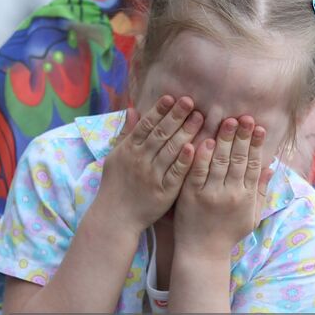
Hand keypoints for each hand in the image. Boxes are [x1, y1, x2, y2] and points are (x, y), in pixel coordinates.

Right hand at [99, 95, 201, 232]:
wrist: (115, 216)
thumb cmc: (115, 185)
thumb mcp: (115, 156)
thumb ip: (126, 133)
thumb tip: (132, 109)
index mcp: (128, 149)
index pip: (146, 125)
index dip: (159, 110)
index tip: (172, 97)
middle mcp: (140, 160)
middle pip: (160, 134)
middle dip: (176, 116)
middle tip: (190, 101)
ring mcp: (152, 175)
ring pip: (171, 150)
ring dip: (185, 132)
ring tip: (199, 118)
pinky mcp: (163, 191)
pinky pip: (176, 173)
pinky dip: (184, 160)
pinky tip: (194, 147)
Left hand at [173, 117, 270, 255]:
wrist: (202, 252)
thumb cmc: (228, 233)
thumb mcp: (251, 216)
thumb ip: (261, 191)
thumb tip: (270, 167)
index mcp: (246, 197)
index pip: (253, 165)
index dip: (257, 145)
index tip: (259, 127)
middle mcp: (231, 194)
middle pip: (238, 160)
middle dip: (243, 137)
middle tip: (245, 117)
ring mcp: (210, 194)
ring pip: (220, 162)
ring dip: (225, 140)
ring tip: (228, 121)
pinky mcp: (191, 195)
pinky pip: (197, 172)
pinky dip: (202, 156)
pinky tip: (205, 140)